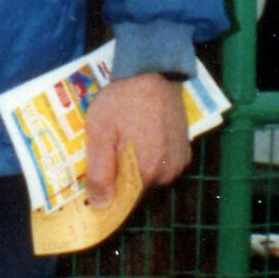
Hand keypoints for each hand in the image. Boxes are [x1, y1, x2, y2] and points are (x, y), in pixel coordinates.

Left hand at [83, 72, 190, 203]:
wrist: (153, 71)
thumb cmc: (122, 100)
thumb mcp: (100, 132)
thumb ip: (100, 172)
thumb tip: (100, 206)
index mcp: (146, 173)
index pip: (123, 201)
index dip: (107, 194)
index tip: (93, 182)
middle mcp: (168, 173)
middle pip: (136, 188)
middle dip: (119, 176)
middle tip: (105, 151)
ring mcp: (179, 161)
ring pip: (150, 175)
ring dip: (134, 164)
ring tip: (121, 140)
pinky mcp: (185, 149)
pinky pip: (162, 162)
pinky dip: (149, 155)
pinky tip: (138, 135)